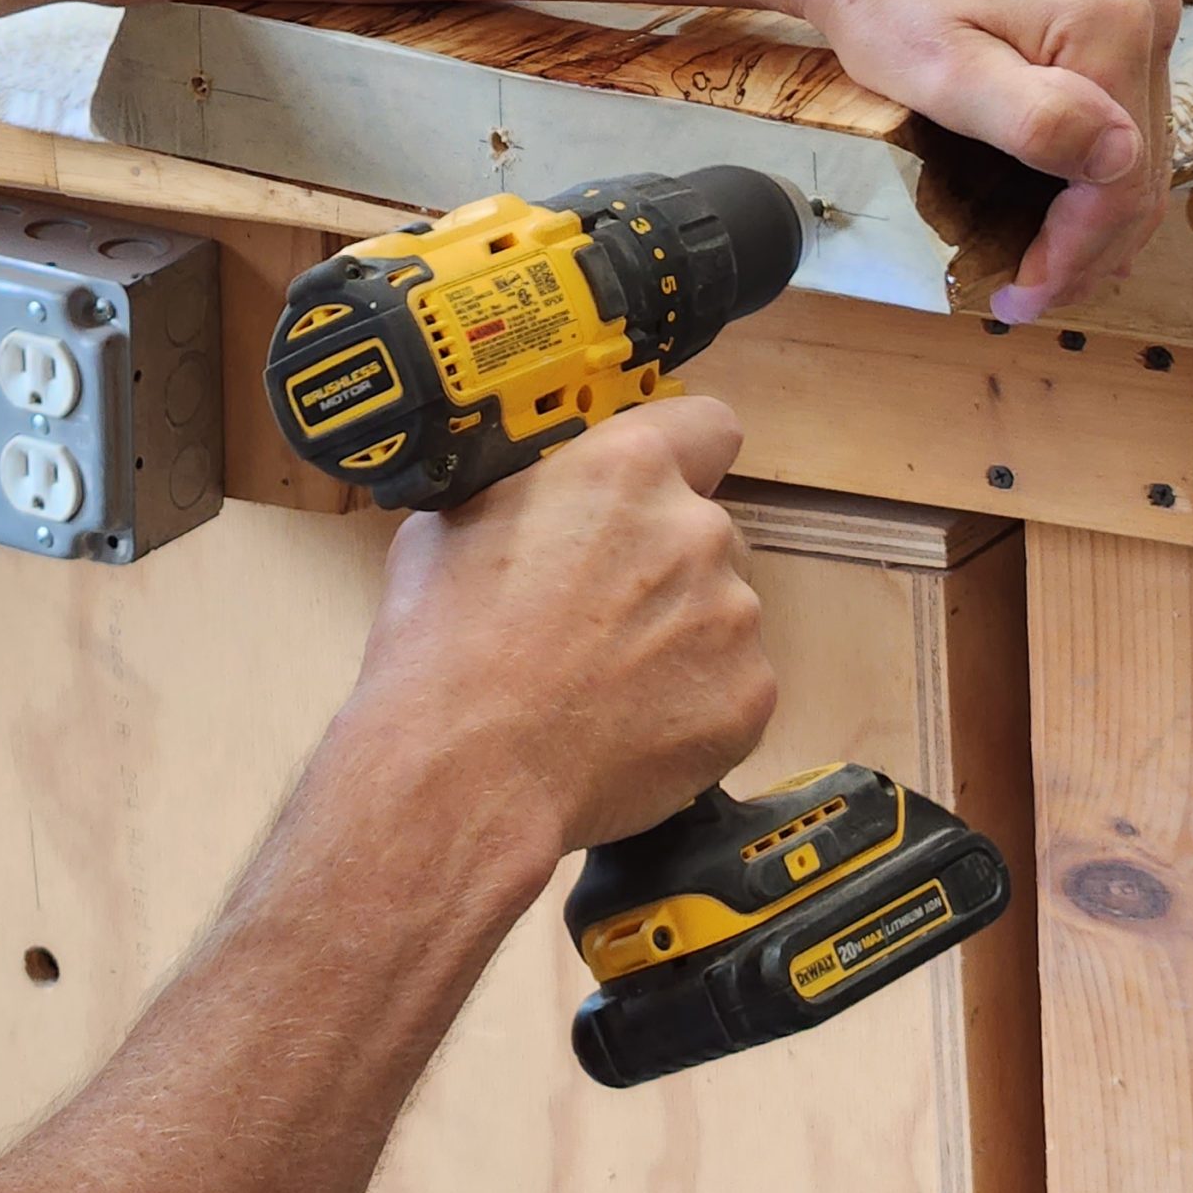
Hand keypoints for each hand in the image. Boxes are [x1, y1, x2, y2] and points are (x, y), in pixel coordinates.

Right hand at [351, 399, 775, 874]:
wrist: (465, 766)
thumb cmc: (444, 639)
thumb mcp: (459, 515)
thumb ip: (532, 488)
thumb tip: (543, 493)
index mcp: (626, 469)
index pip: (707, 426)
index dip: (683, 455)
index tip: (660, 486)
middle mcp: (695, 529)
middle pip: (706, 530)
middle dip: (664, 562)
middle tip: (599, 611)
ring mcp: (733, 617)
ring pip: (720, 610)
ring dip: (679, 634)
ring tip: (604, 681)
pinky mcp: (749, 697)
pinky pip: (731, 685)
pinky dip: (692, 702)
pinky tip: (626, 724)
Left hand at [801, 0, 1179, 324]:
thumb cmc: (883, 4)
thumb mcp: (941, 71)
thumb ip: (1033, 117)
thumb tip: (1122, 161)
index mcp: (1114, 21)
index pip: (1123, 175)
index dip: (1079, 252)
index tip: (1024, 297)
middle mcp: (1147, 10)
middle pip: (1140, 167)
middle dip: (1088, 249)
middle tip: (1028, 298)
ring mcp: (1137, 12)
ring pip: (1137, 150)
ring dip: (1095, 221)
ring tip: (1040, 274)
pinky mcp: (1115, 19)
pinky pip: (1122, 119)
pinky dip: (1092, 177)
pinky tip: (1058, 219)